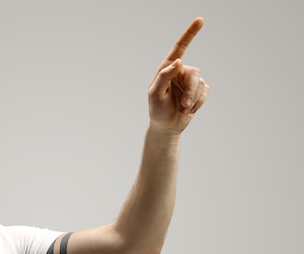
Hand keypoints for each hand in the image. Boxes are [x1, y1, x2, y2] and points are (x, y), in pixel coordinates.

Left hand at [148, 17, 209, 134]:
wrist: (166, 126)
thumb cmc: (157, 110)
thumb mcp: (155, 94)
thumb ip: (164, 76)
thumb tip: (178, 61)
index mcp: (167, 68)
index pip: (180, 48)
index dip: (190, 33)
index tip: (200, 20)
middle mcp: (180, 72)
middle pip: (194, 73)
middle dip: (190, 90)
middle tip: (183, 104)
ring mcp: (190, 81)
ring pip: (200, 83)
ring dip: (192, 99)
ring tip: (183, 109)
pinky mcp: (199, 91)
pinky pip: (205, 92)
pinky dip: (198, 103)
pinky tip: (189, 110)